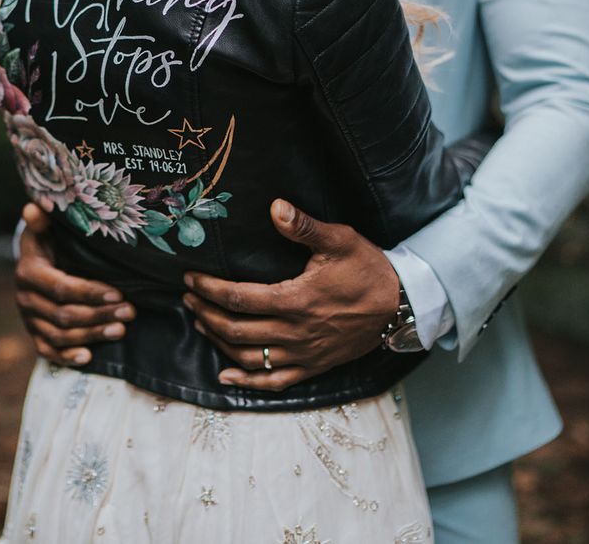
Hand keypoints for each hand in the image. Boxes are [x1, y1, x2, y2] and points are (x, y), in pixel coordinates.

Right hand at [14, 203, 136, 366]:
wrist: (36, 259)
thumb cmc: (50, 238)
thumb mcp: (47, 226)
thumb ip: (44, 220)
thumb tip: (35, 207)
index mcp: (29, 272)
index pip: (62, 288)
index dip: (90, 293)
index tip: (119, 294)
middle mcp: (26, 299)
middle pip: (64, 315)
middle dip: (99, 315)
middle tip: (130, 312)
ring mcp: (29, 320)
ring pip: (61, 335)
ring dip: (92, 335)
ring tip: (121, 330)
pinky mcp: (34, 334)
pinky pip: (48, 351)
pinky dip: (67, 357)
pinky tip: (88, 357)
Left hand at [183, 199, 399, 391]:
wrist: (400, 304)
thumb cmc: (368, 268)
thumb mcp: (339, 239)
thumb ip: (304, 226)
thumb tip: (275, 207)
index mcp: (296, 300)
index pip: (240, 298)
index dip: (210, 289)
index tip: (190, 279)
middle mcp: (295, 332)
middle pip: (236, 330)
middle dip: (206, 313)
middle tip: (187, 298)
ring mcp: (303, 354)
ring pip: (249, 357)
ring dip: (219, 342)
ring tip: (200, 322)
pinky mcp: (313, 366)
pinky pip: (274, 382)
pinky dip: (246, 382)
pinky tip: (226, 375)